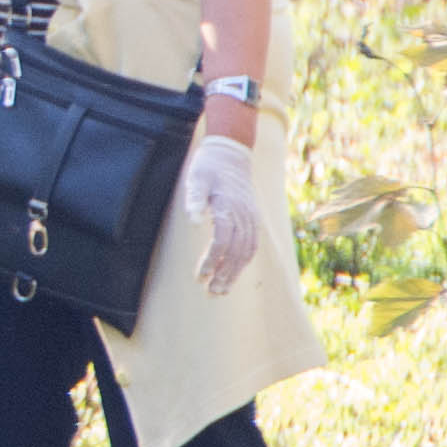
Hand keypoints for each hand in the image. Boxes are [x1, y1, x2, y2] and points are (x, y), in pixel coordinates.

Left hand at [186, 128, 266, 296]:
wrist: (231, 153)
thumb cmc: (208, 167)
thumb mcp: (196, 177)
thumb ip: (194, 199)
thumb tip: (193, 221)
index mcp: (230, 207)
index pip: (222, 241)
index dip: (212, 260)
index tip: (199, 277)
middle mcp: (244, 215)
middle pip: (236, 251)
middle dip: (224, 274)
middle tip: (211, 293)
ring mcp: (251, 217)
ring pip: (246, 251)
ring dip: (235, 273)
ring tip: (221, 291)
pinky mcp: (253, 218)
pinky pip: (252, 245)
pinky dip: (244, 262)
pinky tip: (233, 274)